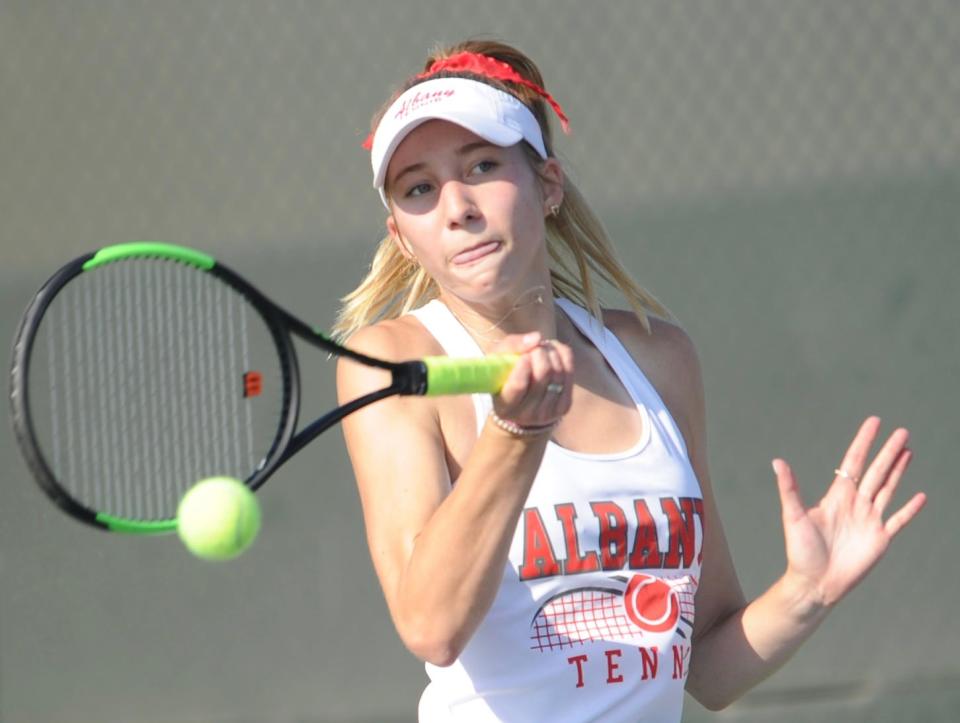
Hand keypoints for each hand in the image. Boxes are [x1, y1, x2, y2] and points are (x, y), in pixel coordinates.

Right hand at [490, 332, 573, 428]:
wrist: (520, 401)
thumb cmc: (504, 374)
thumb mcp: (497, 359)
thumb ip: (512, 346)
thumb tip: (537, 338)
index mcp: (505, 407)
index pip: (518, 386)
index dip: (523, 366)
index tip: (524, 355)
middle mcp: (526, 415)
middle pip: (543, 375)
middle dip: (540, 353)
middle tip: (534, 347)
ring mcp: (547, 413)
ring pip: (558, 374)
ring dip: (552, 353)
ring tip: (543, 347)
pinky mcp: (563, 407)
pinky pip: (569, 374)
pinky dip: (564, 357)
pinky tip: (554, 351)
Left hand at [772, 416, 925, 608]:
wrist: (814, 584)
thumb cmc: (800, 552)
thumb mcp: (793, 516)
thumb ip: (789, 489)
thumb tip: (778, 461)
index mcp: (836, 496)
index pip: (853, 462)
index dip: (864, 442)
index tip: (874, 422)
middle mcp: (855, 504)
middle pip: (876, 471)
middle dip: (888, 451)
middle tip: (902, 431)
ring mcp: (869, 520)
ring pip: (888, 489)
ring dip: (899, 470)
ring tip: (909, 451)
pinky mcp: (880, 539)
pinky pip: (899, 520)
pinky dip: (910, 509)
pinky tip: (921, 496)